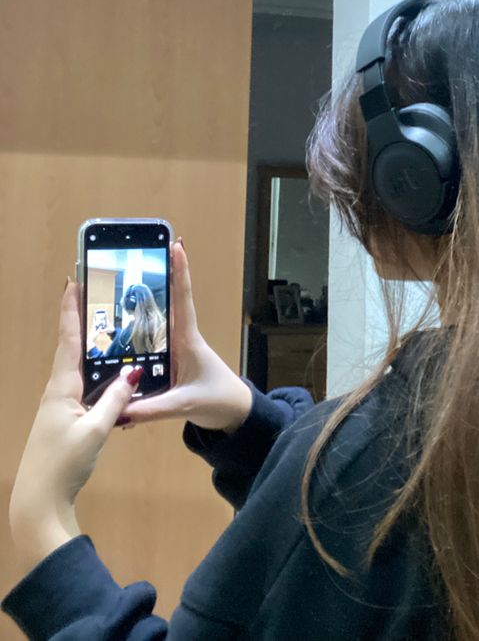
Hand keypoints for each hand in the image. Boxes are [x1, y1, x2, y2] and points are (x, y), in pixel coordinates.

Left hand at [9, 281, 142, 574]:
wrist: (39, 501)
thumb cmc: (63, 464)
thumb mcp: (95, 431)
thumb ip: (116, 400)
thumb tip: (134, 372)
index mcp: (61, 388)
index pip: (69, 339)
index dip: (72, 310)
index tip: (74, 281)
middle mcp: (58, 390)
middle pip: (73, 348)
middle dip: (84, 321)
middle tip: (99, 294)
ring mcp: (60, 405)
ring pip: (79, 367)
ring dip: (92, 347)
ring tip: (112, 326)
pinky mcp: (66, 418)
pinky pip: (83, 385)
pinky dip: (96, 372)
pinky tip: (113, 373)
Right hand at [121, 242, 251, 432]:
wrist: (234, 414)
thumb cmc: (218, 401)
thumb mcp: (183, 404)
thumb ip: (151, 409)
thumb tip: (119, 409)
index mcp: (188, 341)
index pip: (183, 299)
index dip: (180, 272)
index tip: (176, 245)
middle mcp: (182, 339)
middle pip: (168, 302)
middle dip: (158, 277)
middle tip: (142, 253)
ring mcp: (177, 349)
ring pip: (158, 321)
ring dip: (146, 302)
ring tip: (124, 281)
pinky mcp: (172, 361)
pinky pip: (154, 341)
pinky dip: (141, 331)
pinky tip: (122, 327)